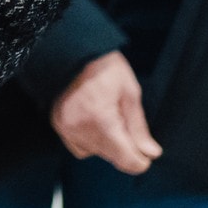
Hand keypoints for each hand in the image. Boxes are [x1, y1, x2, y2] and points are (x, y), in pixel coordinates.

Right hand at [51, 51, 160, 174]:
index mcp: (102, 122)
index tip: (146, 151)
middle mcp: (80, 130)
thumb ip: (138, 127)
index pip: (126, 160)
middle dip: (123, 146)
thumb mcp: (129, 92)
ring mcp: (65, 128)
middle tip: (125, 120)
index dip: (141, 159)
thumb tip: (150, 152)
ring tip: (108, 117)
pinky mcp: (57, 124)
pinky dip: (88, 139)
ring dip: (105, 144)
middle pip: (111, 157)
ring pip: (93, 152)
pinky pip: (77, 144)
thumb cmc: (103, 66)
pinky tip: (94, 121)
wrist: (70, 48)